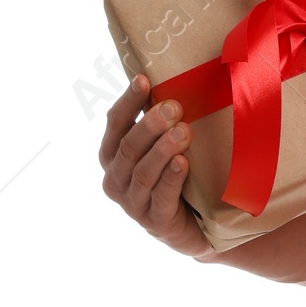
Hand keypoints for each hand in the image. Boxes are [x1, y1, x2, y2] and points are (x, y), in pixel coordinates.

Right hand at [99, 76, 214, 258]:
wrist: (193, 228)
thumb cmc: (175, 179)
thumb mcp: (162, 149)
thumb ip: (159, 124)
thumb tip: (172, 79)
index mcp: (112, 155)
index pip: (115, 123)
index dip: (129, 101)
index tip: (144, 79)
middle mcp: (115, 178)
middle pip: (128, 147)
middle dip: (150, 125)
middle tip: (174, 107)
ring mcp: (132, 203)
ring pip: (143, 172)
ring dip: (163, 150)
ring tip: (183, 132)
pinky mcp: (155, 221)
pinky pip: (161, 197)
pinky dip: (171, 179)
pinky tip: (183, 163)